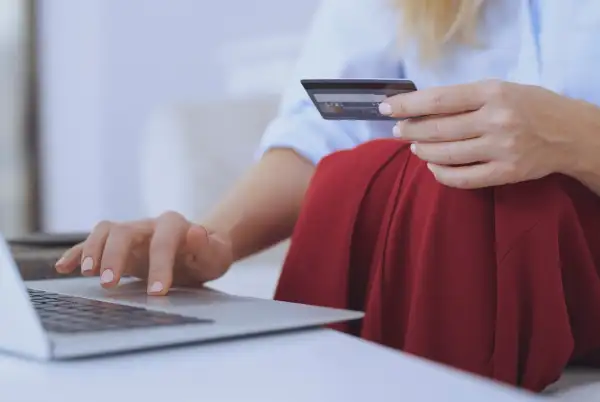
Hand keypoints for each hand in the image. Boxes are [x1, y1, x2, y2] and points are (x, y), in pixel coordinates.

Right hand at [54, 211, 233, 294]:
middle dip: (114, 256)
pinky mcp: (117, 246)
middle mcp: (147, 225)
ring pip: (105, 231)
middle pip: (124, 231)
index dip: (159, 265)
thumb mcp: (216, 255)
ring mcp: (130, 233)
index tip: (157, 292)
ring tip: (89, 275)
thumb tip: (195, 232)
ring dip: (93, 251)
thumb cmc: (208, 255)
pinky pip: (92, 243)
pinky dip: (77, 253)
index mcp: (174, 225)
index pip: (163, 241)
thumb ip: (208, 246)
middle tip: (110, 285)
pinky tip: (63, 268)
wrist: (198, 250)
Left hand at [379, 80, 586, 188]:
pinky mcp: (506, 173)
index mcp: (493, 92)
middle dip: (411, 130)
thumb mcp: (500, 89)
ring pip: (446, 155)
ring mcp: (501, 149)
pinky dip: (441, 173)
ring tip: (416, 146)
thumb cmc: (530, 106)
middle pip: (438, 129)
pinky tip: (433, 166)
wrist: (569, 133)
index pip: (439, 99)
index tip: (387, 108)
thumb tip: (421, 108)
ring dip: (423, 151)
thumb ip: (465, 98)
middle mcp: (496, 120)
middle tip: (399, 130)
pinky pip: (462, 179)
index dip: (408, 105)